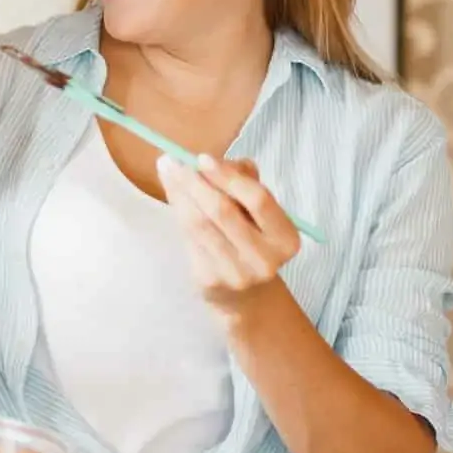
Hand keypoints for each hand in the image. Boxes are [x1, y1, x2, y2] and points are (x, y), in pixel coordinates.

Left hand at [157, 154, 301, 311]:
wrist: (244, 293)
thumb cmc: (252, 236)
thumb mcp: (259, 210)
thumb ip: (243, 180)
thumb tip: (205, 162)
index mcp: (286, 239)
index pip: (258, 200)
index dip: (228, 177)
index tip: (202, 158)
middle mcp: (264, 260)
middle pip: (223, 211)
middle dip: (194, 182)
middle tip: (172, 161)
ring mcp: (236, 273)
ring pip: (199, 224)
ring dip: (179, 193)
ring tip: (166, 171)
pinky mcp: (209, 280)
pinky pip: (188, 238)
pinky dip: (177, 211)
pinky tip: (172, 195)